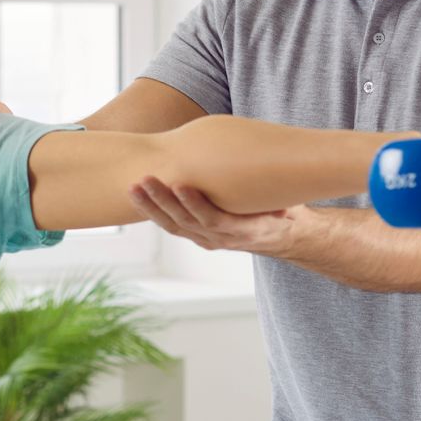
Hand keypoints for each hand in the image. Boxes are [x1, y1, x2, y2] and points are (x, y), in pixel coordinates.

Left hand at [130, 176, 297, 255]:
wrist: (280, 237)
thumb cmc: (283, 212)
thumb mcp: (286, 206)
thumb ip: (279, 203)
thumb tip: (281, 200)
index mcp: (243, 232)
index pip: (214, 220)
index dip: (196, 205)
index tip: (181, 186)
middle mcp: (220, 240)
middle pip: (185, 222)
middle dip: (163, 201)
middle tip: (145, 180)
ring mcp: (206, 239)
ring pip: (173, 226)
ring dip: (150, 207)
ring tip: (133, 186)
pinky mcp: (196, 235)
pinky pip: (171, 225)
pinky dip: (153, 211)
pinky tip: (137, 195)